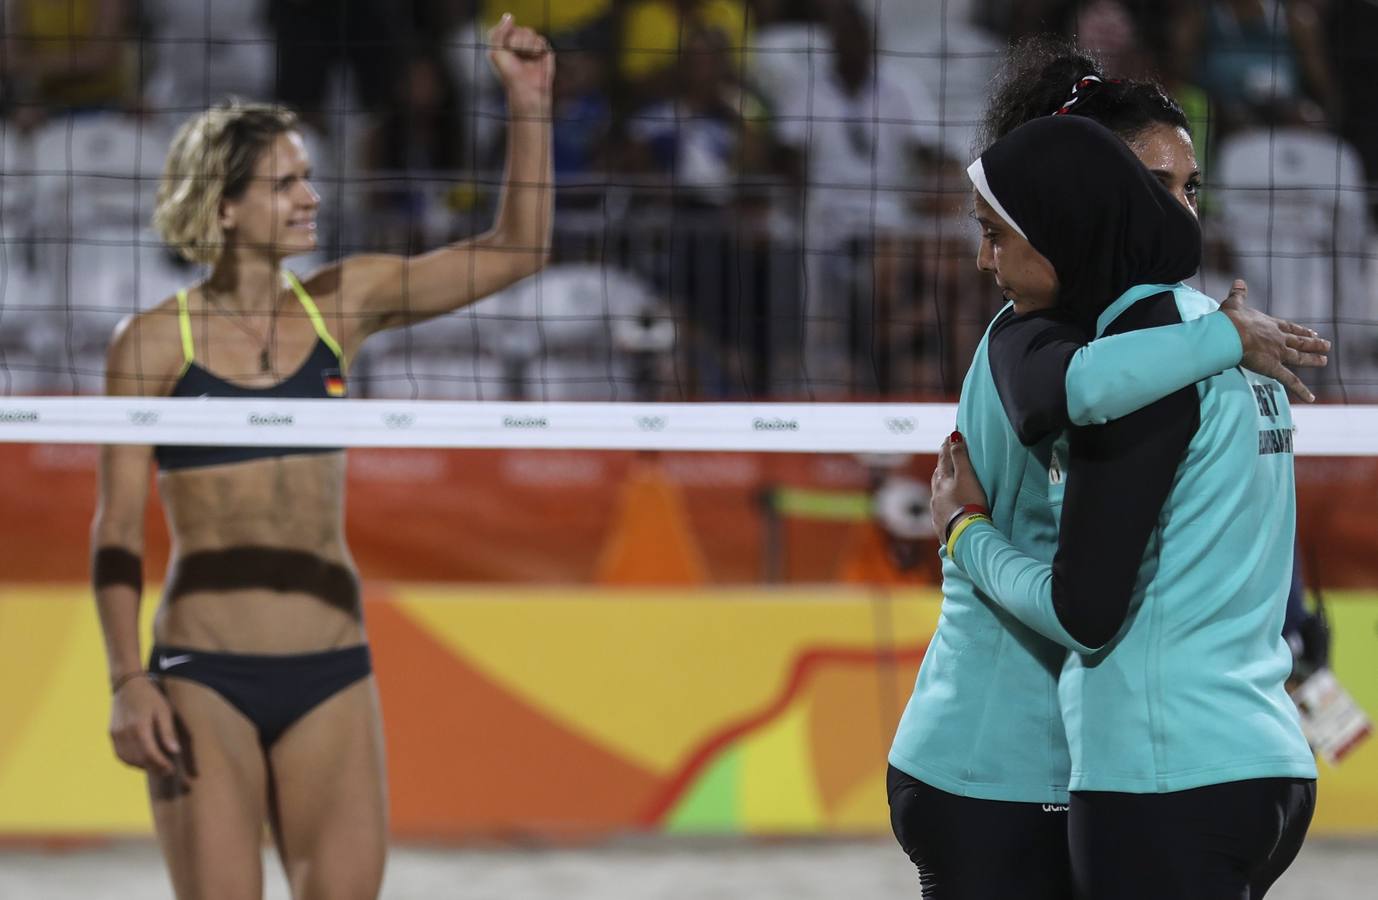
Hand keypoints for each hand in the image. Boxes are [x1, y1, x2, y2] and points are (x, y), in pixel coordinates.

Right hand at [109, 675, 179, 775]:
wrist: (127, 685)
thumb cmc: (150, 697)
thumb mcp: (164, 711)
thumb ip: (167, 732)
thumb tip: (174, 751)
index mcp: (139, 727)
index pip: (150, 754)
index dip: (161, 765)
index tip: (172, 770)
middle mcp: (125, 733)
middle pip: (139, 759)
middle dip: (154, 768)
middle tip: (167, 771)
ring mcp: (116, 735)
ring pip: (128, 760)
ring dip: (143, 766)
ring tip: (157, 767)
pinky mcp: (112, 734)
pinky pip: (120, 755)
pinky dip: (131, 761)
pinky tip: (142, 761)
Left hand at [488, 14, 553, 112]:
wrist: (526, 88)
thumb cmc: (510, 74)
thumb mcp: (496, 52)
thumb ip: (498, 33)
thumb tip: (510, 16)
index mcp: (506, 41)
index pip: (509, 27)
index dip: (508, 38)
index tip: (507, 51)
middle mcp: (519, 41)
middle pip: (521, 29)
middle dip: (518, 43)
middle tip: (517, 57)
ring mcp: (532, 45)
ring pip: (531, 33)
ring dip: (527, 47)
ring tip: (526, 59)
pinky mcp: (544, 49)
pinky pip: (541, 40)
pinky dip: (536, 50)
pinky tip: (535, 59)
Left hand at [930, 431, 988, 540]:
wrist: (965, 535)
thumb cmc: (969, 503)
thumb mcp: (967, 477)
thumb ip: (960, 457)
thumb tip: (953, 436)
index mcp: (943, 481)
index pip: (944, 459)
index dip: (947, 447)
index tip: (948, 436)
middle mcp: (936, 494)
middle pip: (938, 474)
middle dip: (942, 463)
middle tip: (945, 454)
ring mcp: (936, 510)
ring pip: (936, 491)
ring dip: (940, 481)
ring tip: (942, 476)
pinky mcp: (940, 524)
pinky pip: (939, 508)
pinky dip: (942, 501)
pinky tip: (944, 504)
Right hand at [1219, 279, 1329, 402]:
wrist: (1229, 334)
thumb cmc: (1229, 320)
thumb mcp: (1234, 303)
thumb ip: (1239, 294)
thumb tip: (1238, 281)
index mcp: (1270, 325)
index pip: (1289, 328)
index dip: (1300, 331)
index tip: (1311, 332)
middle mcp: (1278, 339)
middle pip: (1299, 342)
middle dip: (1312, 344)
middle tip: (1326, 345)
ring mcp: (1278, 353)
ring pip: (1300, 358)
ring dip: (1313, 359)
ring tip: (1324, 361)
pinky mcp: (1274, 367)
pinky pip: (1290, 381)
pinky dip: (1301, 390)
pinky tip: (1311, 398)